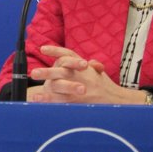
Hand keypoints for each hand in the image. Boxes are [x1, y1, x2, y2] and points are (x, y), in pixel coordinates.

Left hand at [27, 45, 142, 103]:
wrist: (118, 102)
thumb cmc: (104, 86)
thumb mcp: (99, 73)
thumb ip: (92, 66)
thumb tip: (92, 63)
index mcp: (85, 68)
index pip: (69, 55)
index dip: (56, 51)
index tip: (42, 49)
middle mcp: (82, 77)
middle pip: (62, 72)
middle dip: (47, 73)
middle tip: (34, 73)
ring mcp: (81, 90)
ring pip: (61, 88)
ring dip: (47, 92)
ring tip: (34, 94)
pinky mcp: (80, 102)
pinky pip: (63, 102)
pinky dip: (50, 102)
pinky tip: (39, 102)